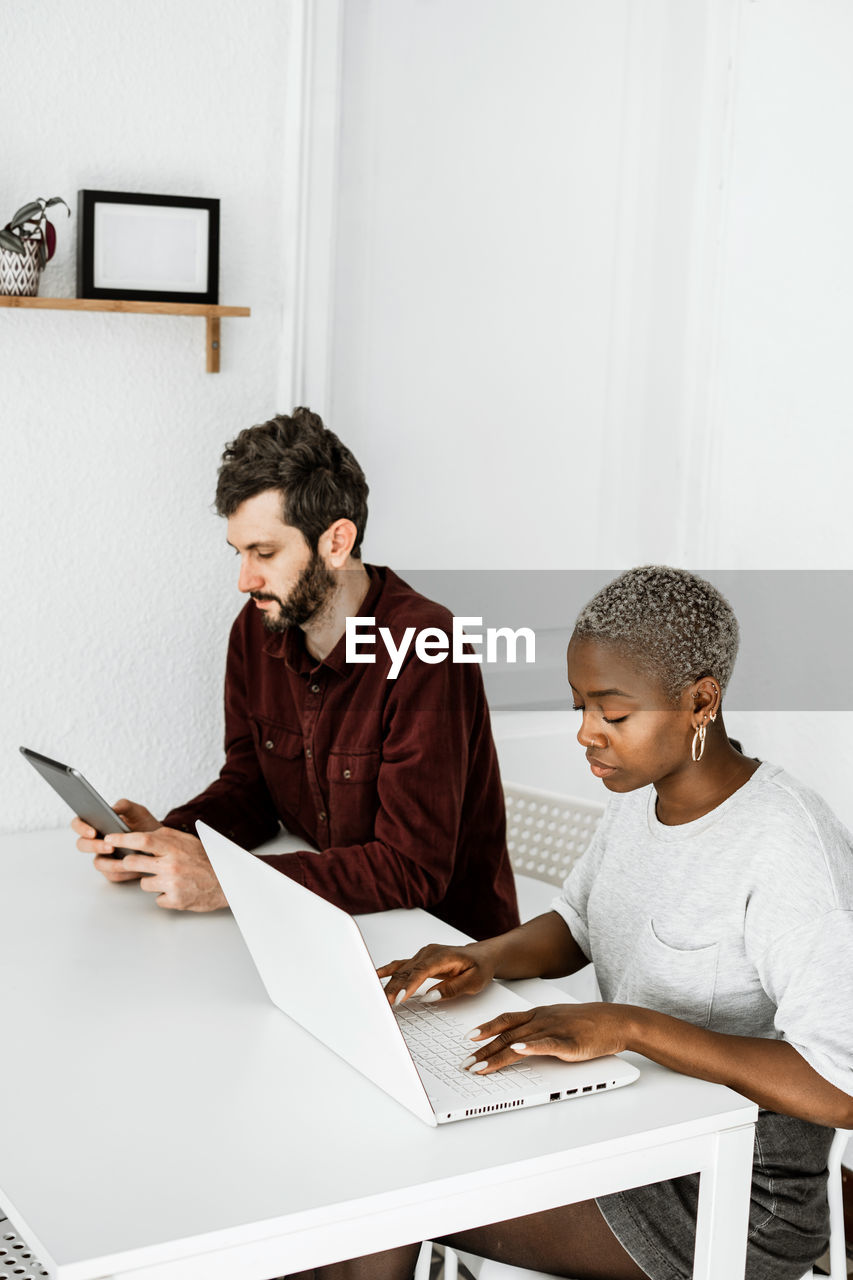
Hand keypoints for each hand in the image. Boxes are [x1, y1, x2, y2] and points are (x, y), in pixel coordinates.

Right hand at [73, 798, 160, 882]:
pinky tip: (134, 869)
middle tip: (110, 846)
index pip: (78, 823)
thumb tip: (112, 809)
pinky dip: (123, 873)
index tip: (92, 831)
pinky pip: (112, 875)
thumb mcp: (137, 812)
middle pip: (82, 845)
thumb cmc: (144, 825)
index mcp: (97, 823)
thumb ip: (124, 806)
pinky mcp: (113, 871)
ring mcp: (103, 857)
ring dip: (110, 863)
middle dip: (93, 846)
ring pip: (97, 863)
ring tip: (125, 859)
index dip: (81, 827)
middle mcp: (96, 841)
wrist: (159, 842)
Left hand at [96, 826, 227, 911]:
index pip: (142, 839)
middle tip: (133, 863)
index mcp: (174, 847)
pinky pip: (157, 899)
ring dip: (152, 882)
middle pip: (134, 862)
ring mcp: (172, 883)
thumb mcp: (188, 842)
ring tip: (169, 879)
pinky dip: (164, 896)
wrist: (229, 882)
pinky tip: (177, 891)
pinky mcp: (175, 900)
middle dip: (129, 863)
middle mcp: (171, 864)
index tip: (109, 839)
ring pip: (144, 883)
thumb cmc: (208, 860)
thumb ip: (166, 839)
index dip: (122, 839)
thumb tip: (143, 836)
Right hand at [377, 942, 497, 1005]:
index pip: (421, 971)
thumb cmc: (479, 967)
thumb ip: (452, 988)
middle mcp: (429, 953)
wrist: (482, 956)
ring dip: (389, 984)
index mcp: (442, 956)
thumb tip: (430, 997)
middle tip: (385, 1005)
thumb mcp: (474, 981)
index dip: (409, 985)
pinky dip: (387, 971)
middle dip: (394, 988)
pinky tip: (375, 976)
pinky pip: (401, 966)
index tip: (400, 998)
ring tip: (379, 999)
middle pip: (407, 972)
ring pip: (402, 970)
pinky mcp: (420, 960)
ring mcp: (423, 955)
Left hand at [460, 1003, 628, 1075]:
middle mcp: (542, 1020)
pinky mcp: (569, 1042)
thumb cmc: (588, 1024)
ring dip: (496, 1055)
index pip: (505, 1021)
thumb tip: (520, 1045)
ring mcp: (554, 1030)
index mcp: (538, 1015)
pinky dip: (530, 1047)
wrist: (615, 1021)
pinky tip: (517, 1051)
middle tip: (466, 1063)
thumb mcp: (558, 1022)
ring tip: (479, 1066)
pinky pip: (546, 1044)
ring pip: (519, 1041)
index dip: (485, 1029)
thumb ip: (539, 1032)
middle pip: (506, 1034)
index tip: (469, 1039)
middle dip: (483, 1050)